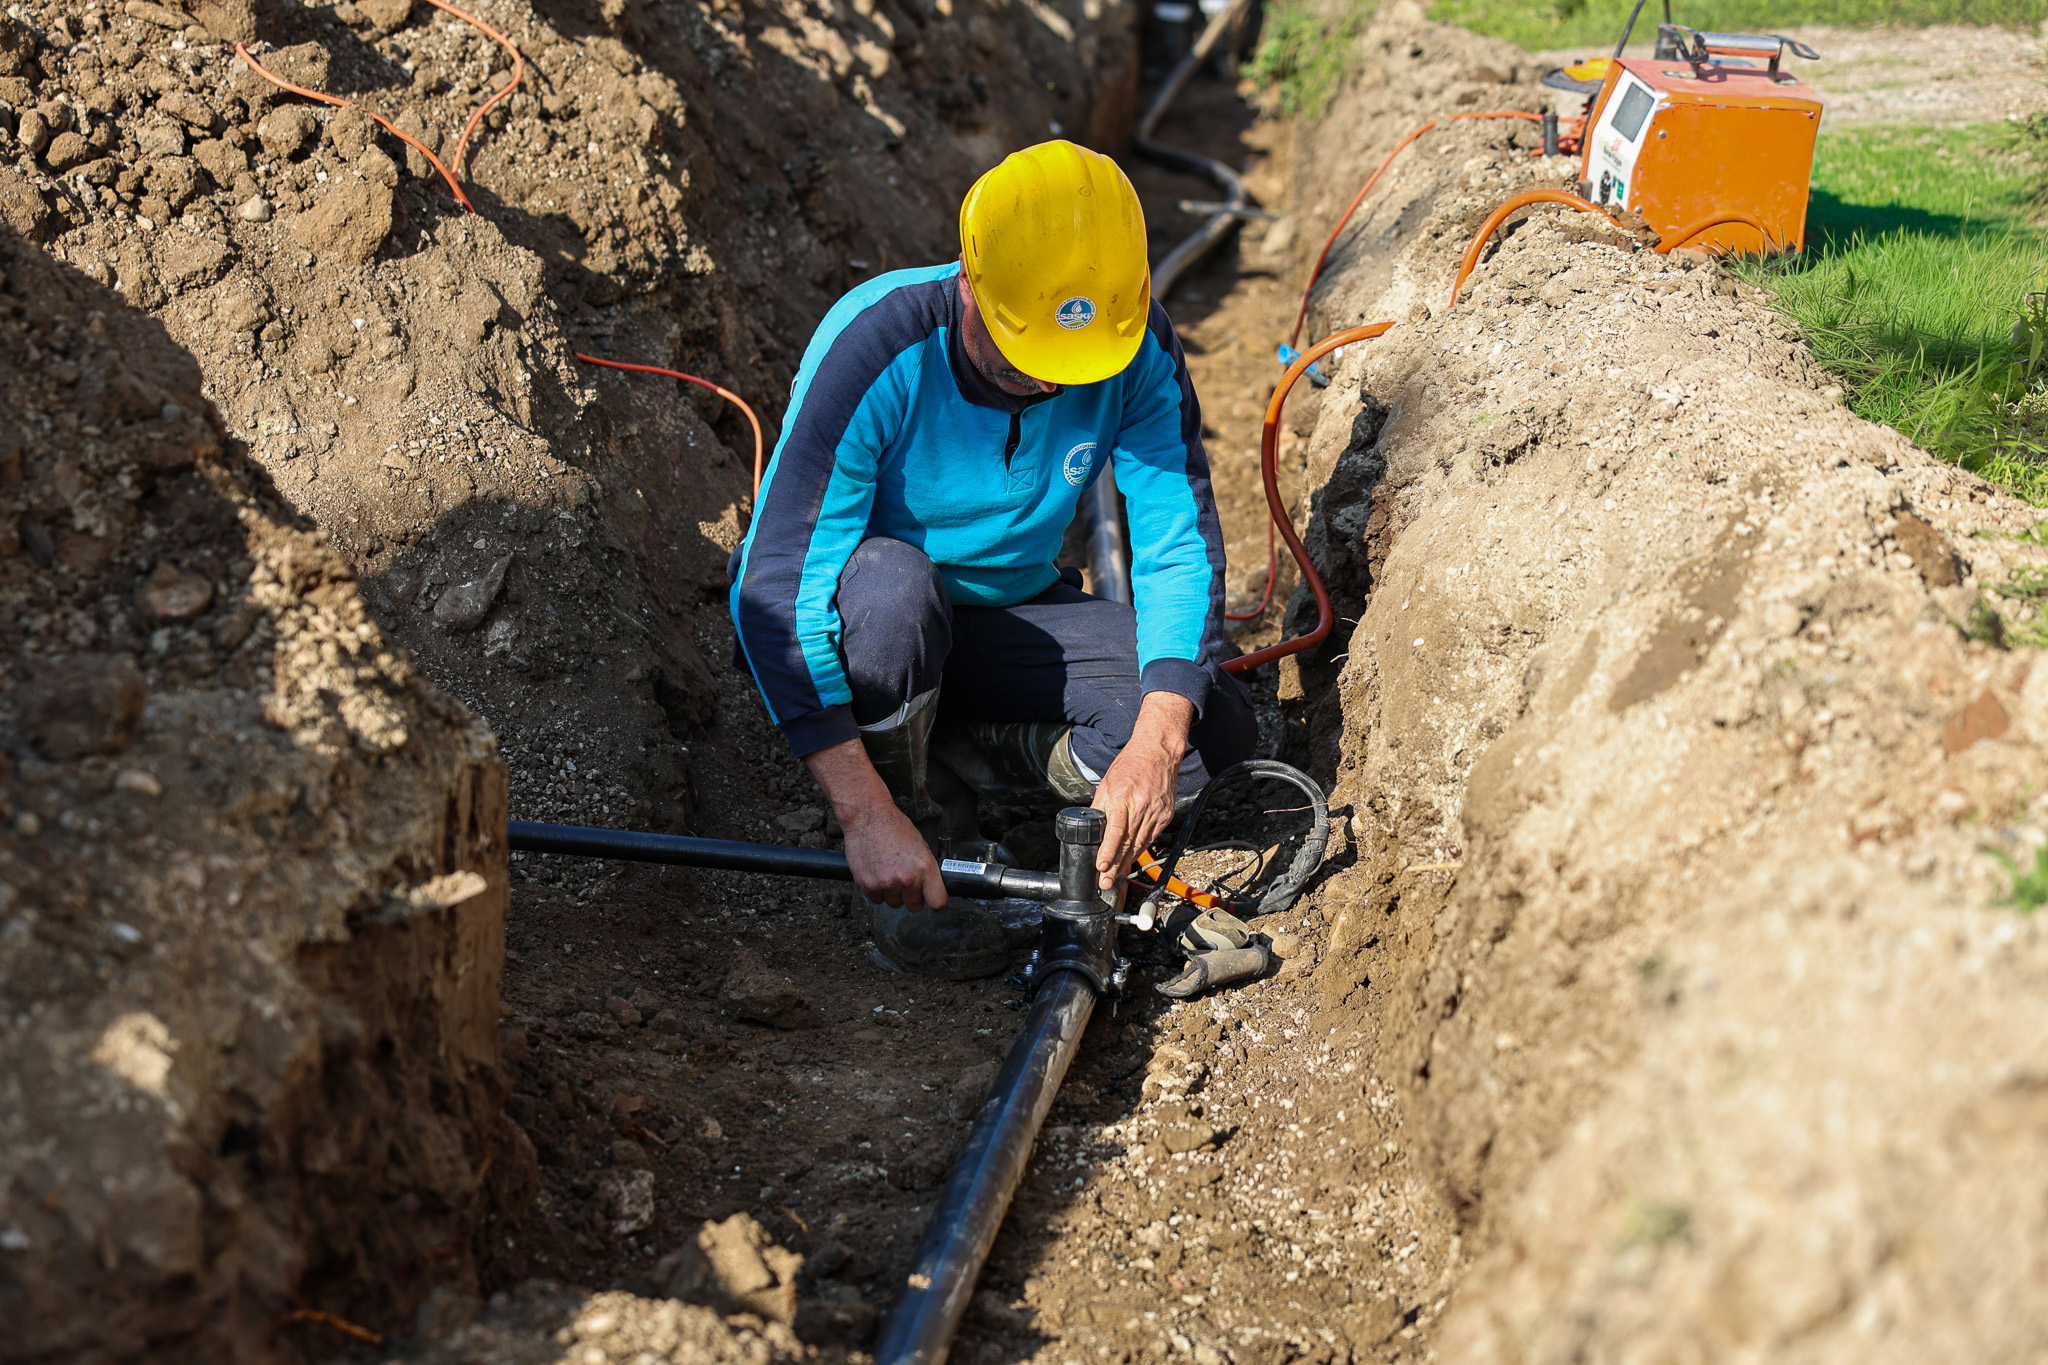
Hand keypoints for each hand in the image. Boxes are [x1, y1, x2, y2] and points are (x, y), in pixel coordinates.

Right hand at [803, 737, 947, 910]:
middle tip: (905, 880)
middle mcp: (907, 879)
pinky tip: (877, 873)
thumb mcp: (921, 845)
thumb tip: (931, 886)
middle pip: (915, 906)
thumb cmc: (894, 827)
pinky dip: (877, 891)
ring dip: (893, 893)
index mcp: (925, 868)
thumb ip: (926, 869)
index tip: (931, 898)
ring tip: (889, 872)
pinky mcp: (868, 886)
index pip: (938, 902)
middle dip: (911, 896)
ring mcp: (886, 884)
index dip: (935, 901)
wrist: (868, 818)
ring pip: (894, 903)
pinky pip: (877, 899)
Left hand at [1093, 693, 1194, 889]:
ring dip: (1127, 862)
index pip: (1115, 831)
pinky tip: (1131, 859)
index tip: (1101, 867)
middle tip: (1105, 883)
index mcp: (1123, 797)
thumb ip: (1099, 807)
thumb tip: (1091, 828)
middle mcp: (1142, 806)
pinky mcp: (1166, 815)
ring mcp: (1157, 812)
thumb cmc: (1130, 765)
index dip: (1108, 852)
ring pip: (1141, 844)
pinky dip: (1140, 849)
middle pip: (1128, 843)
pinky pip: (1151, 837)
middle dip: (1115, 866)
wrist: (1158, 753)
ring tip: (1115, 877)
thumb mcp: (1107, 783)